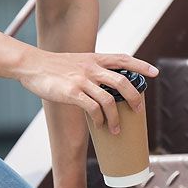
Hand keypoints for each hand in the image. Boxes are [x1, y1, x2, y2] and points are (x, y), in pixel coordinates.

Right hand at [18, 51, 156, 134]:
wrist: (32, 65)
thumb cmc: (55, 66)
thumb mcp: (79, 61)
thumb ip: (93, 69)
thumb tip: (107, 86)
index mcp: (95, 58)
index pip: (124, 59)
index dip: (141, 66)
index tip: (155, 73)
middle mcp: (92, 67)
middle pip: (123, 81)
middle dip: (135, 98)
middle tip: (138, 111)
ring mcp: (82, 80)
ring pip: (110, 99)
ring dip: (116, 118)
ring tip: (116, 129)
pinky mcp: (72, 92)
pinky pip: (93, 108)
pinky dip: (100, 119)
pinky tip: (100, 125)